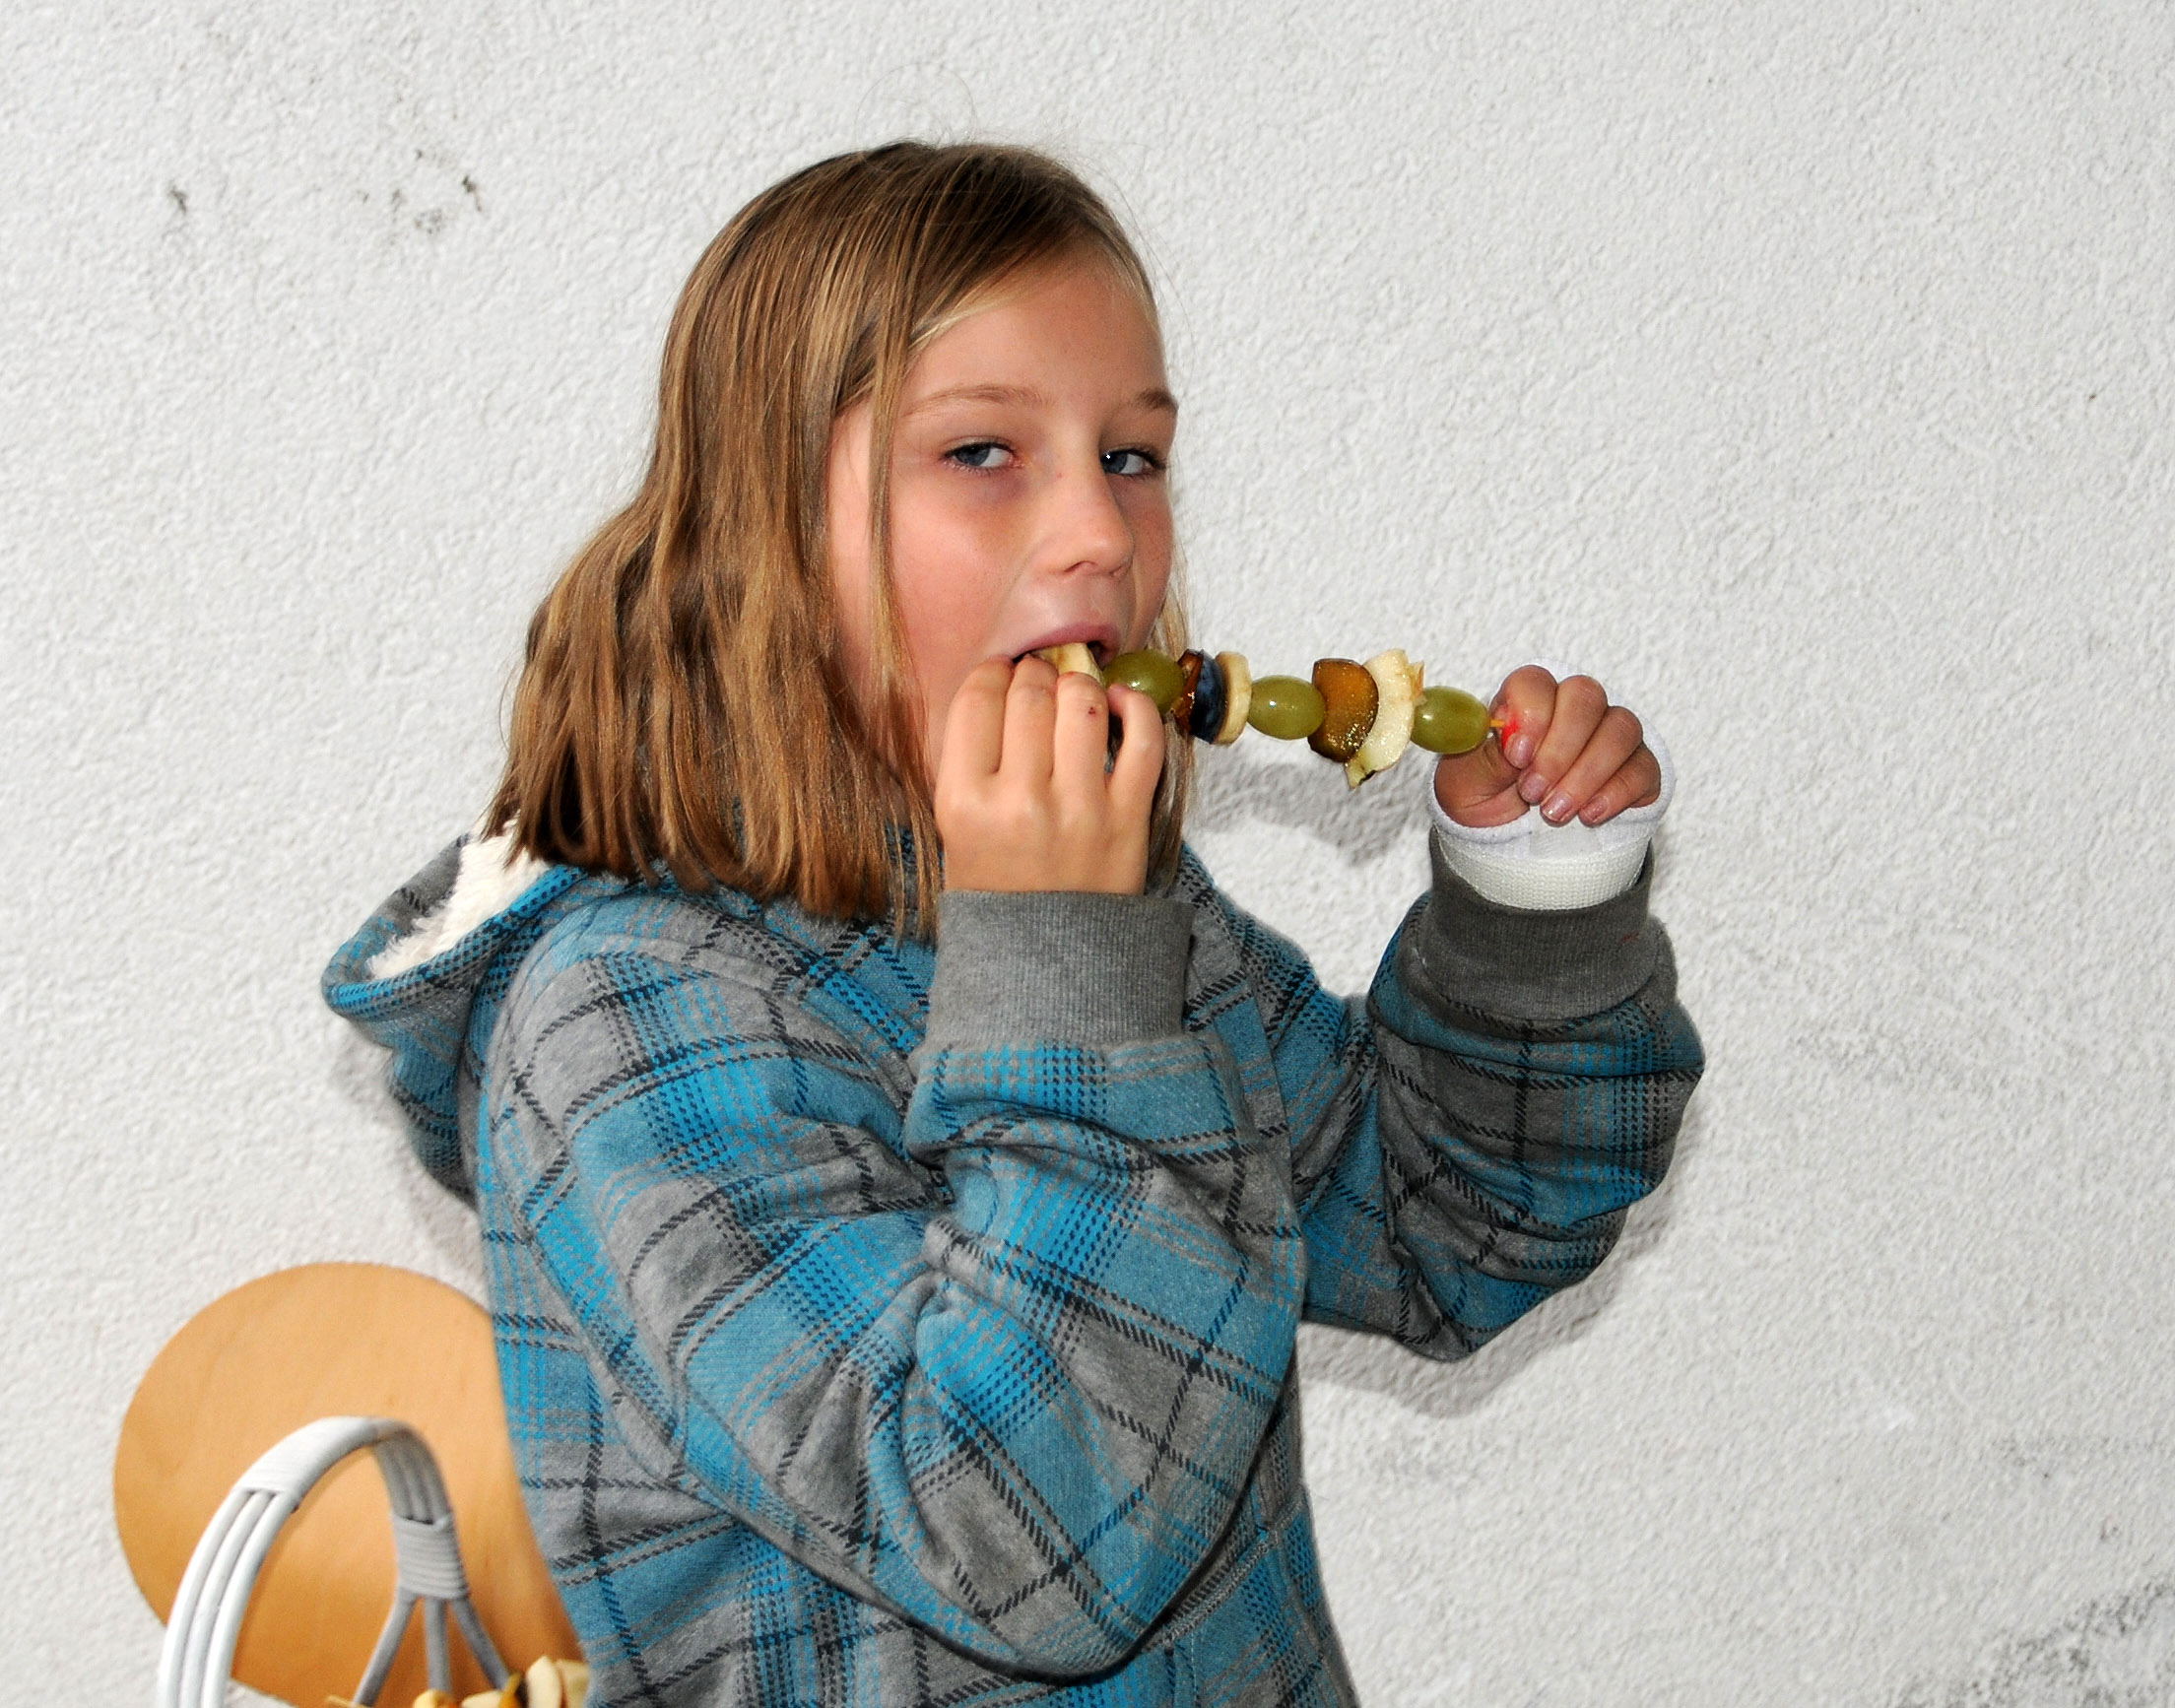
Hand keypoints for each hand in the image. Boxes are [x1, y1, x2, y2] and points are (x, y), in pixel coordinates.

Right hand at [935, 655, 1164, 893]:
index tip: (1001, 673)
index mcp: (964, 803)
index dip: (992, 672)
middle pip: (1030, 695)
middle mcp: (1020, 802)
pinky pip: (1142, 740)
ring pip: (1083, 704)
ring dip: (1079, 684)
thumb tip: (1003, 687)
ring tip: (1074, 690)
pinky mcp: (1129, 819)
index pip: (977, 701)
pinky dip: (1136, 708)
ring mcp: (1080, 809)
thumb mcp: (953, 831)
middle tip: (1038, 677)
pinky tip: (1120, 701)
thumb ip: (969, 764)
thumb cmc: (996, 891)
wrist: (1046, 963)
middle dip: (1034, 672)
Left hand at [1433, 665, 1660, 828]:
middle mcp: (1573, 709)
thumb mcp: (1465, 783)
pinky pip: (1643, 768)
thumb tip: (1509, 734)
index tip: (1517, 756)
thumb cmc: (1484, 799)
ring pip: (1620, 729)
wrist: (1509, 841)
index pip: (1535, 681)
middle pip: (1585, 696)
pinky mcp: (1637, 770)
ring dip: (1586, 774)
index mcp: (1525, 702)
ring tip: (1553, 812)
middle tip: (1532, 792)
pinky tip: (1589, 815)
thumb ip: (1485, 755)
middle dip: (1560, 748)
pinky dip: (1616, 792)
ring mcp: (1610, 736)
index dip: (1530, 714)